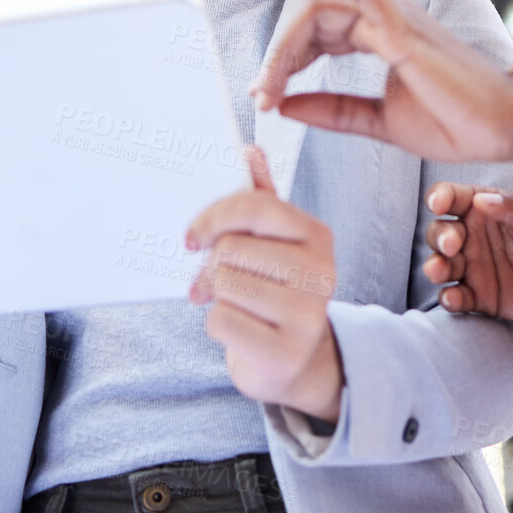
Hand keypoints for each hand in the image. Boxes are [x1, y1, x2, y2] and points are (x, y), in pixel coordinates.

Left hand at [186, 147, 343, 422]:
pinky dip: (216, 326)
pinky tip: (237, 330)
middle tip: (206, 282)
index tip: (191, 238)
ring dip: (214, 297)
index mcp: (317, 236)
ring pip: (225, 284)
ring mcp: (308, 316)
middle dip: (211, 266)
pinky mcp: (285, 353)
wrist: (294, 362)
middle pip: (232, 249)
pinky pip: (222, 322)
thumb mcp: (273, 244)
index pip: (255, 207)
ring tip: (228, 304)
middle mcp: (322, 273)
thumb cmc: (274, 291)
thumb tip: (249, 150)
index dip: (213, 217)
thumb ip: (261, 199)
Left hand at [250, 0, 512, 170]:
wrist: (505, 130)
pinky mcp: (404, 27)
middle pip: (314, 17)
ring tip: (268, 75)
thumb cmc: (456, 122)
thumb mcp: (380, 121)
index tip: (266, 95)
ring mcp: (396, 17)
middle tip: (260, 93)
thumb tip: (284, 104)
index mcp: (382, 33)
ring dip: (290, 39)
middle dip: (279, 55)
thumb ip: (334, 110)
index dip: (286, 59)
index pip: (319, 30)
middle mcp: (387, 16)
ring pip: (325, 6)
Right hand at [423, 183, 512, 325]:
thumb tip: (482, 201)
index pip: (453, 197)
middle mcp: (476, 236)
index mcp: (488, 208)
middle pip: (440, 231)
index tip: (439, 203)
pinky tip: (455, 298)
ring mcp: (478, 268)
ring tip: (442, 271)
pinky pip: (457, 298)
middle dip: (439, 237)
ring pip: (442, 264)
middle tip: (453, 245)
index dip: (440, 197)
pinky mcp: (484, 298)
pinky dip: (449, 299)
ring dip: (435, 267)